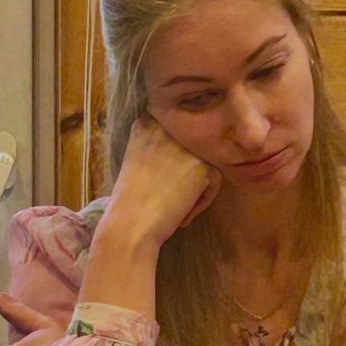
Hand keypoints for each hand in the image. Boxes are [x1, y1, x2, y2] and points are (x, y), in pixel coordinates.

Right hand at [104, 114, 222, 247]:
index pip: (177, 135)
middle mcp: (168, 127)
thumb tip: (187, 150)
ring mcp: (186, 144)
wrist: (130, 223)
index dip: (172, 162)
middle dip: (186, 172)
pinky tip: (181, 212)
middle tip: (168, 194)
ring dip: (195, 186)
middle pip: (193, 148)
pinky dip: (202, 201)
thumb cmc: (130, 199)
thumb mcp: (138, 158)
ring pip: (205, 163)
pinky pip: (215, 181)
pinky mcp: (203, 165)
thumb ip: (159, 145)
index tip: (161, 181)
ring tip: (174, 204)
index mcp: (147, 122)